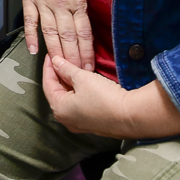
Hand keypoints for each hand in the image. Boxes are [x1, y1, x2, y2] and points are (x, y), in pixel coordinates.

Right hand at [11, 0, 93, 70]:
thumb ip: (82, 7)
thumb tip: (83, 30)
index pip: (83, 32)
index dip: (86, 52)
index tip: (89, 67)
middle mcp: (61, 3)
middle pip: (68, 36)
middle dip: (73, 58)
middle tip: (76, 75)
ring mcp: (43, 2)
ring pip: (50, 33)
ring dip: (56, 53)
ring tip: (59, 69)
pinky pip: (31, 21)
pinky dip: (32, 37)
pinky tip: (35, 51)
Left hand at [41, 56, 179, 138]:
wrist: (131, 116)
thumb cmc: (104, 98)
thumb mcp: (83, 78)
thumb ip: (66, 69)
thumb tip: (56, 61)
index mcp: (59, 109)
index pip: (48, 84)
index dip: (49, 67)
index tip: (51, 55)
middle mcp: (66, 120)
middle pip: (57, 93)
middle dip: (58, 75)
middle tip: (61, 60)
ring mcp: (80, 124)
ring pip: (69, 99)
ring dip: (69, 84)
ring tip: (72, 68)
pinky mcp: (92, 123)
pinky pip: (80, 105)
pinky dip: (78, 93)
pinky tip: (84, 83)